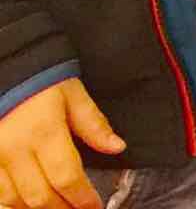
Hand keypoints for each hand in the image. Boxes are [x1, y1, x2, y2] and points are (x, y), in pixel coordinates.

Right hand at [0, 79, 124, 208]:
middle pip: (40, 197)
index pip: (67, 177)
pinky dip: (14, 204)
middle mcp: (16, 151)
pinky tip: (30, 204)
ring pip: (15, 202)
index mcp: (44, 132)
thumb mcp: (74, 94)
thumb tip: (118, 148)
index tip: (95, 207)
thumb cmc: (44, 81)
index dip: (82, 198)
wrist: (8, 67)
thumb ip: (94, 124)